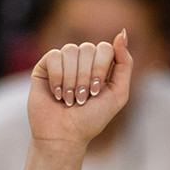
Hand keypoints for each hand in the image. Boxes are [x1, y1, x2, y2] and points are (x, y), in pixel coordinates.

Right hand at [26, 31, 133, 149]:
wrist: (64, 136)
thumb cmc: (91, 119)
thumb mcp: (118, 94)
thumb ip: (125, 64)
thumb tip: (122, 33)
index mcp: (100, 65)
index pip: (105, 48)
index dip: (101, 68)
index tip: (96, 92)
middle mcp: (82, 60)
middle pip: (88, 48)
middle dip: (86, 77)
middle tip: (82, 99)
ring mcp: (63, 62)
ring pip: (70, 50)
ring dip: (72, 80)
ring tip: (69, 100)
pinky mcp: (44, 67)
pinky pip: (53, 56)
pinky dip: (57, 78)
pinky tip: (57, 94)